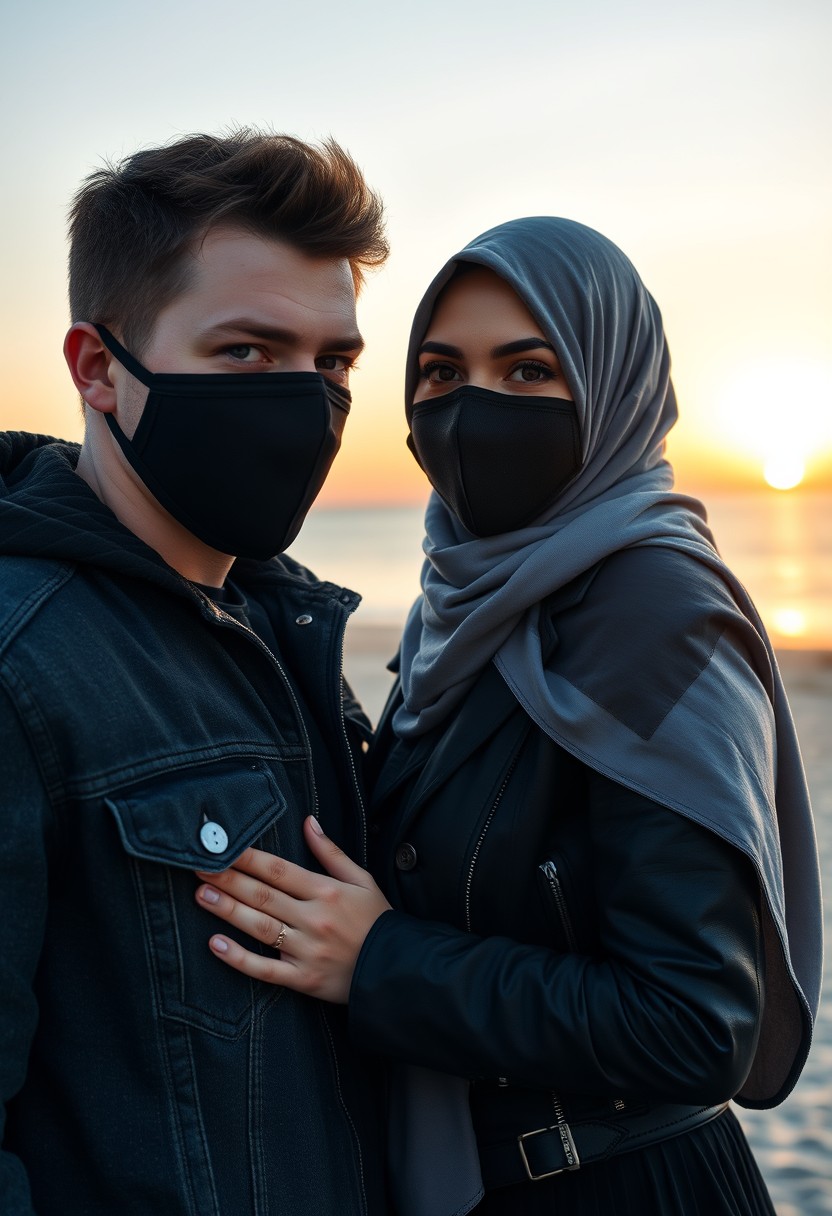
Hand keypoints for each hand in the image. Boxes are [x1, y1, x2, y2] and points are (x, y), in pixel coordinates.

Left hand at [194, 816, 390, 1003]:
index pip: (279, 870)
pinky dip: (239, 959)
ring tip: (202, 896)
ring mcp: (306, 950)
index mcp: (327, 891)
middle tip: (199, 868)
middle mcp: (314, 918)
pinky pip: (265, 969)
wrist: (398, 969)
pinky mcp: (302, 979)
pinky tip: (216, 945)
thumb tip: (308, 822)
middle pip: (264, 895)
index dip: (248, 858)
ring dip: (228, 911)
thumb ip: (331, 852)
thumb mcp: (362, 879)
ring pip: (260, 927)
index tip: (223, 849)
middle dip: (229, 880)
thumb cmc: (377, 921)